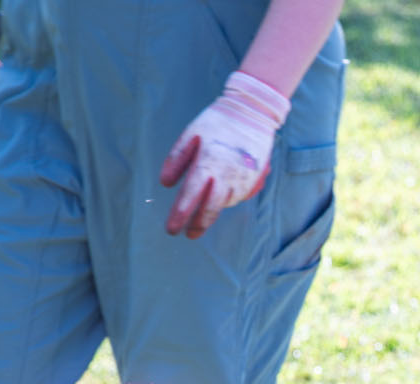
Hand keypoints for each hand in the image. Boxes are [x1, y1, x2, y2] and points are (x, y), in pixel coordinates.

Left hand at [159, 71, 290, 238]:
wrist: (253, 112)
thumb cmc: (217, 122)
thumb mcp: (191, 134)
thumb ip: (177, 159)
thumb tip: (165, 184)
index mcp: (209, 164)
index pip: (191, 196)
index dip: (180, 215)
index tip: (171, 229)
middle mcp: (227, 176)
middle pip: (211, 209)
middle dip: (198, 225)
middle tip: (188, 235)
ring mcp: (243, 180)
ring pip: (224, 204)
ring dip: (211, 212)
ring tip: (200, 215)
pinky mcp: (254, 181)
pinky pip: (237, 197)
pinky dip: (226, 199)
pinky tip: (219, 194)